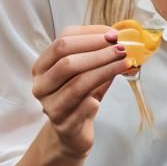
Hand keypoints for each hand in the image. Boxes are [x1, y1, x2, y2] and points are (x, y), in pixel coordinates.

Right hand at [31, 25, 130, 157]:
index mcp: (42, 66)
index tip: (114, 35)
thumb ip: (98, 53)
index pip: (62, 43)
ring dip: (105, 70)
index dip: (89, 36)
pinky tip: (109, 90)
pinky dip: (97, 98)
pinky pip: (83, 107)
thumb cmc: (81, 95)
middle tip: (122, 49)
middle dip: (99, 53)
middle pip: (67, 62)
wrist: (72, 130)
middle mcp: (41, 85)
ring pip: (77, 84)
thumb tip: (121, 38)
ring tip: (125, 64)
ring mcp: (50, 106)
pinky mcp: (63, 125)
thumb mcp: (88, 70)